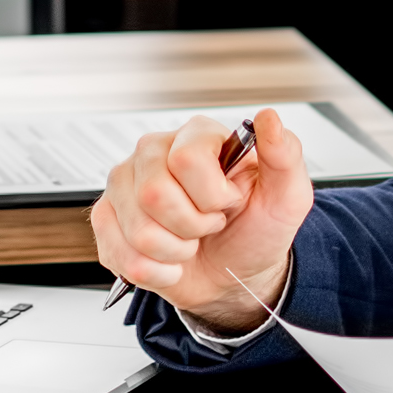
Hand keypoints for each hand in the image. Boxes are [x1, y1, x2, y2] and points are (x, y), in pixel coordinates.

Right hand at [91, 106, 313, 328]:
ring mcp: (123, 184)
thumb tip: (268, 117)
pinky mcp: (106, 218)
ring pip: (139, 231)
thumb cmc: (255, 232)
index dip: (213, 197)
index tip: (228, 204)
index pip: (186, 160)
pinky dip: (154, 271)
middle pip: (154, 195)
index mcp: (197, 136)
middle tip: (208, 227)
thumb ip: (285, 154)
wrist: (233, 275)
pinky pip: (120, 253)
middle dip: (193, 227)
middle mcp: (153, 153)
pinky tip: (167, 258)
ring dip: (174, 251)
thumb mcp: (287, 197)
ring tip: (188, 241)